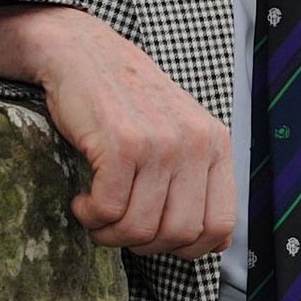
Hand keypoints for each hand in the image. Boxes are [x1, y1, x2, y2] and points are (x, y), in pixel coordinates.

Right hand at [0, 3, 234, 257]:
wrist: (81, 52)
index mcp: (216, 144)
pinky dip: (90, 215)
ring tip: (95, 212)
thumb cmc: (124, 100)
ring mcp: (160, 144)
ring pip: (140, 228)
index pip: (219, 227)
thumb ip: (197, 178)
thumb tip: (210, 243)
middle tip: (117, 226)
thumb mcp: (178, 131)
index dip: (187, 248)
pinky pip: (109, 210)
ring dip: (109, 232)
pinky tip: (82, 200)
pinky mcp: (122, 145)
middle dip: (142, 244)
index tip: (157, 239)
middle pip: (178, 235)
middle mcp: (195, 144)